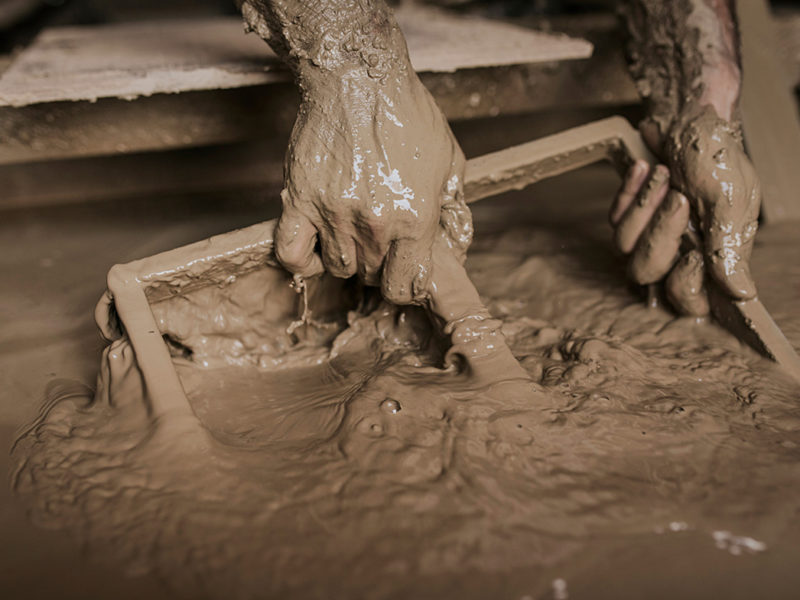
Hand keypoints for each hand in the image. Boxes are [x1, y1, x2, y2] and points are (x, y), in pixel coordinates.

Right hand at [273, 70, 471, 304]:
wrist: (359, 78)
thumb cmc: (407, 114)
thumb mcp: (450, 159)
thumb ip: (451, 206)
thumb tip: (449, 241)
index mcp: (415, 219)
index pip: (407, 285)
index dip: (408, 284)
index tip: (406, 272)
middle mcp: (375, 225)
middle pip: (374, 275)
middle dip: (381, 264)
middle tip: (383, 238)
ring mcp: (334, 215)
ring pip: (339, 267)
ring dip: (349, 258)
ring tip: (355, 233)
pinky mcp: (301, 200)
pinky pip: (290, 253)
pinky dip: (301, 261)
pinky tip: (315, 248)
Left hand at [610, 108, 760, 315]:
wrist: (692, 118)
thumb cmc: (718, 158)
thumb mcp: (731, 202)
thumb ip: (729, 251)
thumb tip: (743, 294)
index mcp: (711, 259)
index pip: (687, 302)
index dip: (684, 283)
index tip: (694, 252)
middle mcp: (678, 253)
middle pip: (645, 275)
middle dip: (659, 235)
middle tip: (680, 198)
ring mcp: (649, 235)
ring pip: (624, 247)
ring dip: (644, 206)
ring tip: (666, 175)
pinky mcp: (629, 215)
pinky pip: (613, 219)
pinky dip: (630, 192)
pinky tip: (645, 169)